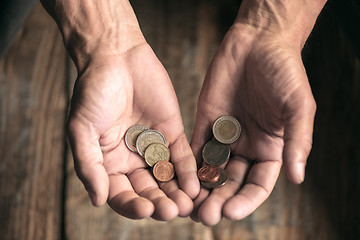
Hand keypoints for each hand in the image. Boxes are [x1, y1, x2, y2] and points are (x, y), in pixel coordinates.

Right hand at [68, 43, 199, 219]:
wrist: (116, 57)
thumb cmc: (92, 92)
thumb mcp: (82, 130)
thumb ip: (89, 165)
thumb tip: (96, 200)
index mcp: (110, 163)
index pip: (122, 194)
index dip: (132, 205)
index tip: (144, 209)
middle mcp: (133, 159)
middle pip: (148, 190)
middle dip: (160, 202)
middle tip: (172, 211)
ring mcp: (155, 147)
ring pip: (168, 177)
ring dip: (177, 192)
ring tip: (186, 204)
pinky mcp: (173, 132)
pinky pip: (182, 155)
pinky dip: (188, 170)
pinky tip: (195, 184)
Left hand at [190, 25, 315, 224]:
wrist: (257, 42)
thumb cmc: (284, 72)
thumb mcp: (297, 106)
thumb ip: (297, 141)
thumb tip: (297, 177)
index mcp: (270, 148)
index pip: (258, 184)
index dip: (246, 201)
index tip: (231, 212)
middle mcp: (247, 147)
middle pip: (231, 182)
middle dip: (219, 200)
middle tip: (205, 216)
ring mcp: (225, 136)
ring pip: (211, 170)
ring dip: (200, 189)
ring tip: (188, 206)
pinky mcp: (205, 123)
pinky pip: (195, 148)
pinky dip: (187, 165)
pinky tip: (178, 179)